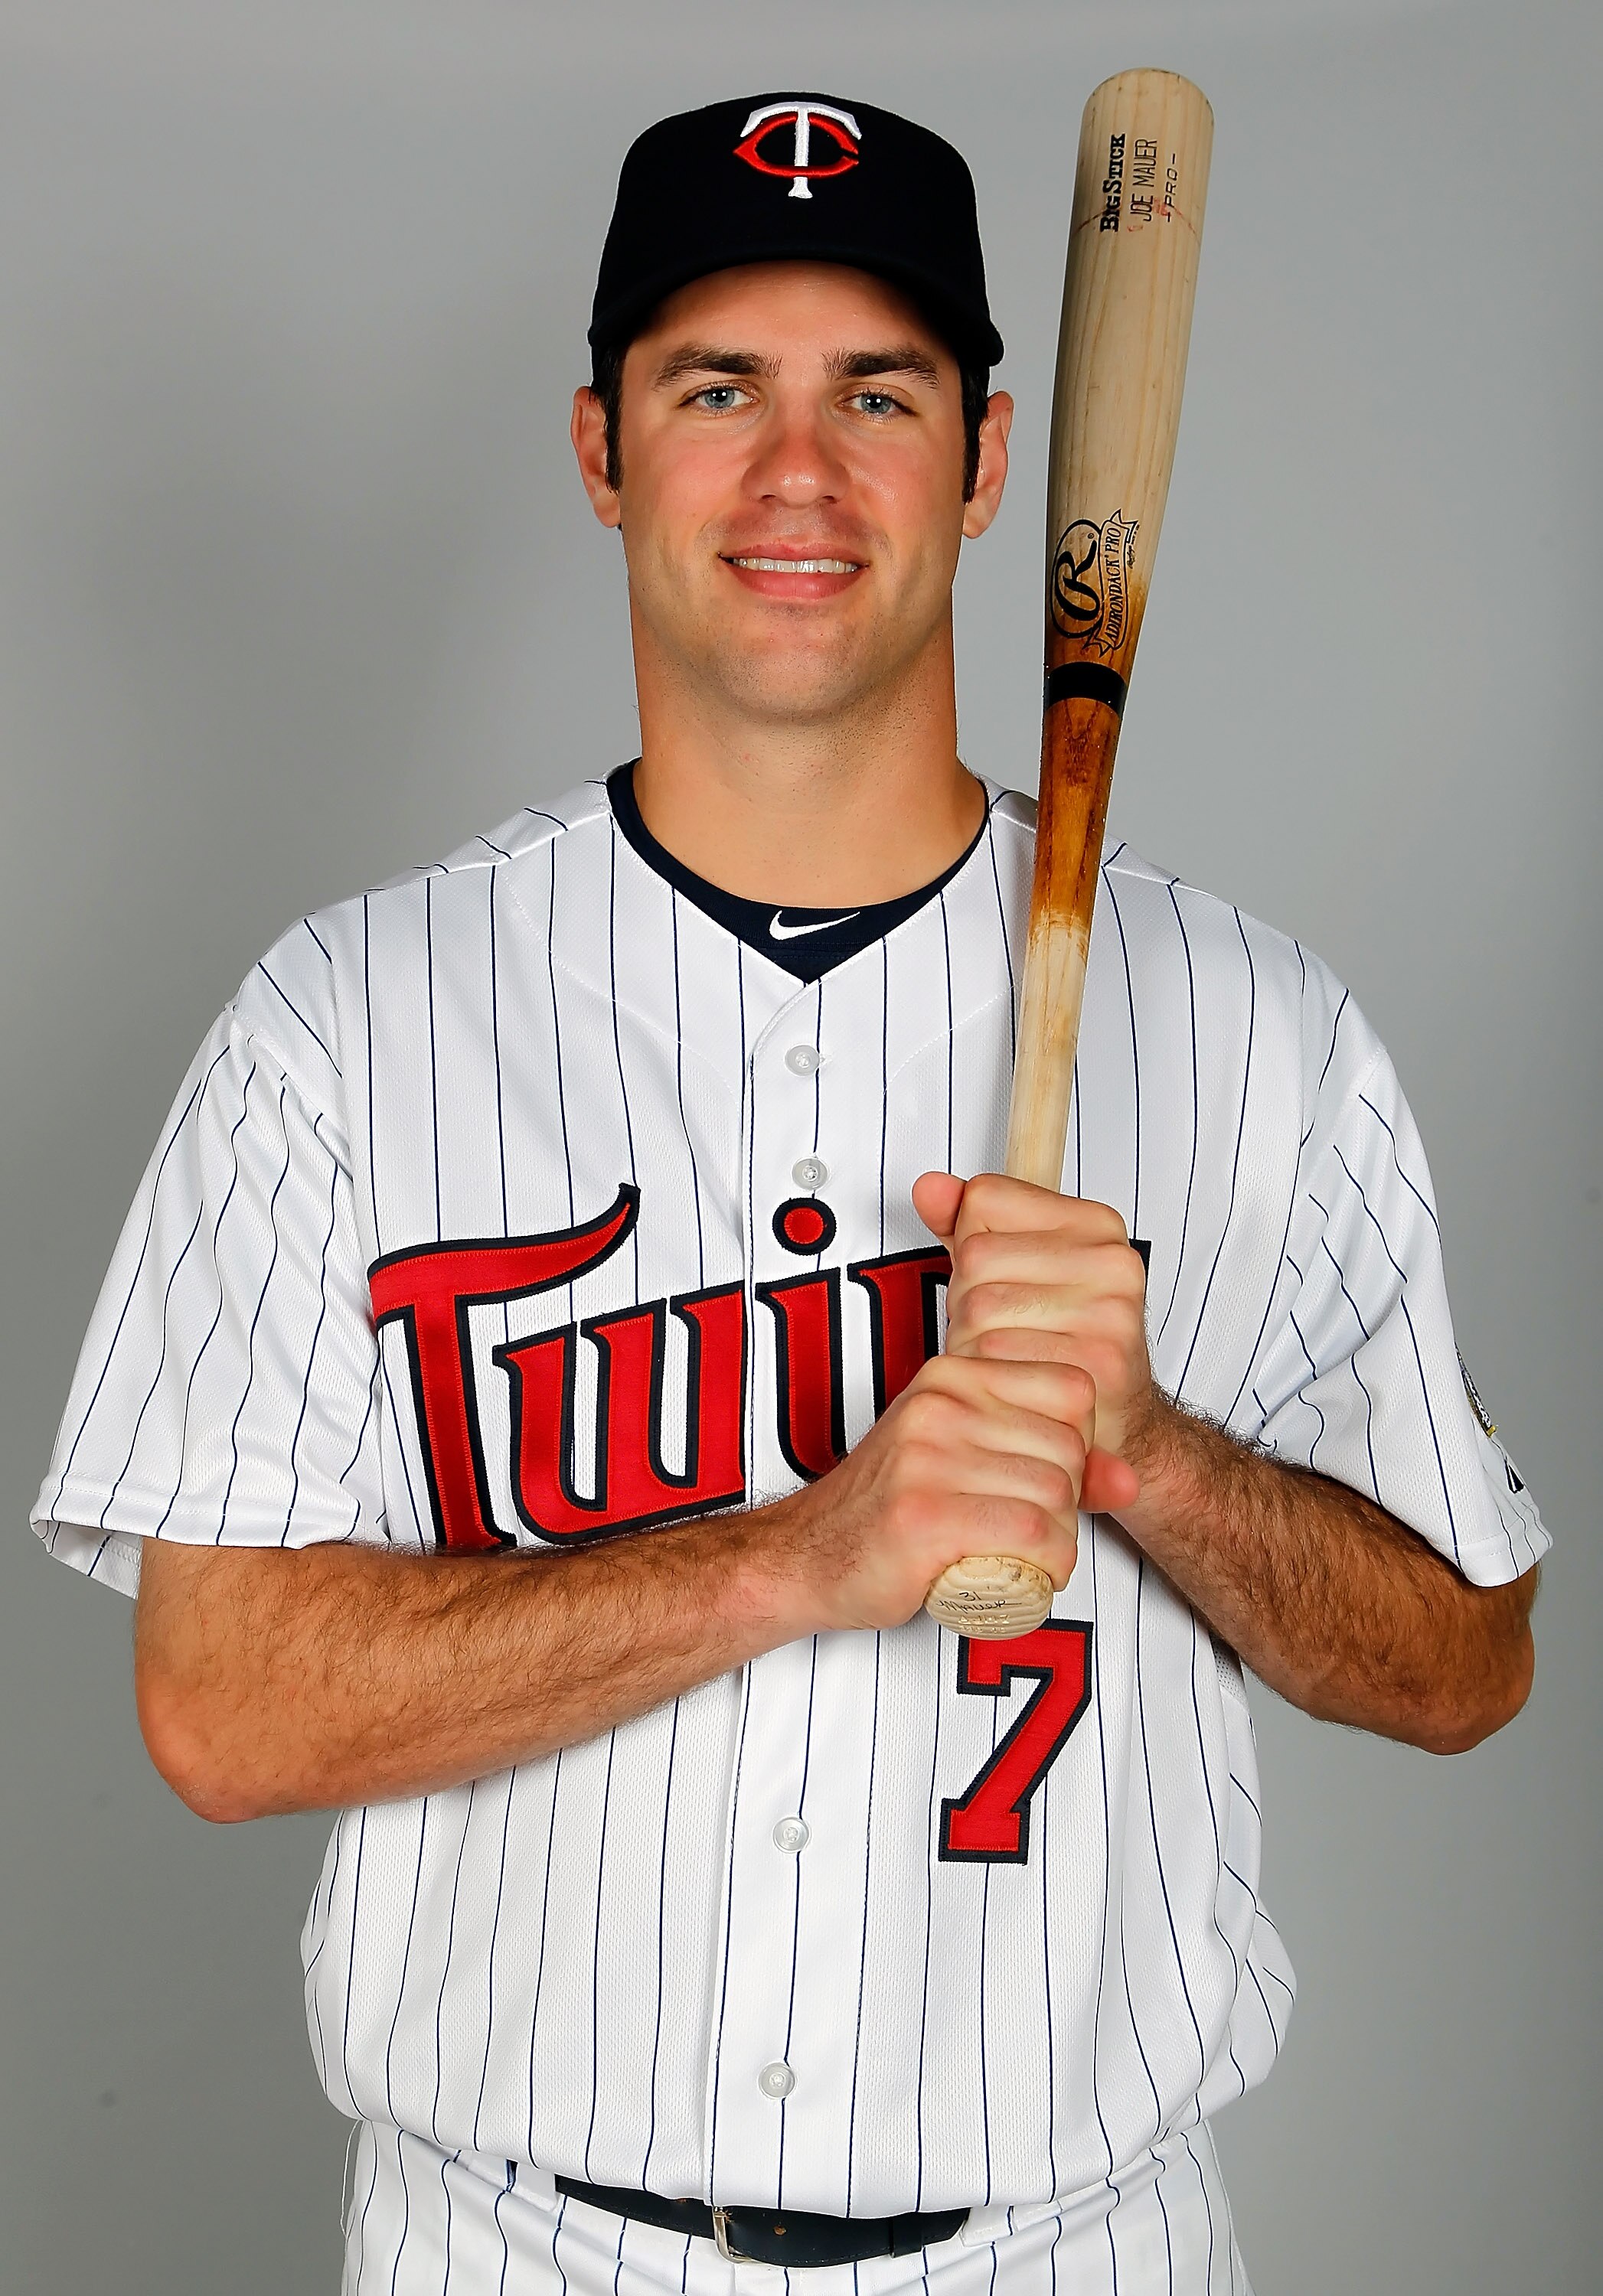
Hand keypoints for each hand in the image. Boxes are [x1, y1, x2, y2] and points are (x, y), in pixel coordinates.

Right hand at [763, 1351, 1093, 1633]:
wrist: (806, 1557)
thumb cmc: (895, 1512)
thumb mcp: (973, 1464)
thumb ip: (1055, 1464)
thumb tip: (1132, 1481)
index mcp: (952, 1374)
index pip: (1073, 1390)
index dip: (1075, 1445)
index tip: (1034, 1478)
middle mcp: (939, 1403)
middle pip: (1070, 1449)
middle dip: (1065, 1502)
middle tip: (1019, 1530)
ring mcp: (927, 1456)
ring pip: (1057, 1496)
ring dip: (1053, 1543)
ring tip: (1011, 1555)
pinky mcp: (922, 1515)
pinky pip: (1033, 1536)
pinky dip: (1042, 1568)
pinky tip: (1009, 1575)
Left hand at [913, 1169, 1151, 1513]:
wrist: (1117, 1421)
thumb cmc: (1061, 1342)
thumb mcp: (1013, 1270)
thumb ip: (968, 1224)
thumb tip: (930, 1188)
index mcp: (1096, 1226)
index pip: (985, 1199)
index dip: (972, 1243)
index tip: (1005, 1275)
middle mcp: (1112, 1263)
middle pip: (977, 1256)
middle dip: (968, 1300)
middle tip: (1005, 1330)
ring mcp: (1109, 1313)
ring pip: (979, 1307)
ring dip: (972, 1341)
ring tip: (1009, 1358)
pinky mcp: (1095, 1364)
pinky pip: (995, 1357)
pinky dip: (985, 1376)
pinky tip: (1012, 1384)